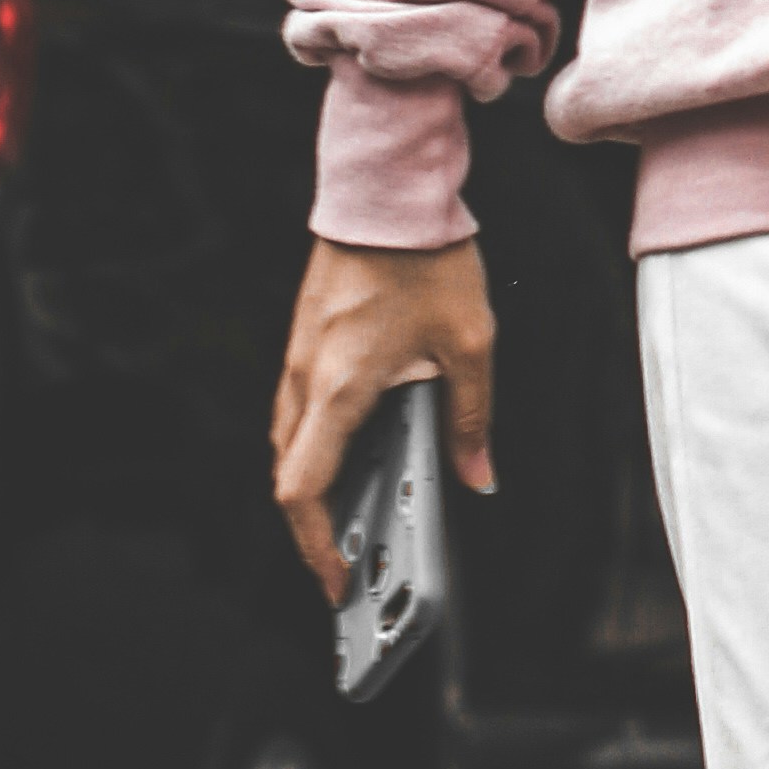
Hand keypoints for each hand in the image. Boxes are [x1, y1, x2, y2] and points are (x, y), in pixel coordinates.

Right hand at [271, 237, 497, 597]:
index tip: (337, 580)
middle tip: (348, 563)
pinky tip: (357, 448)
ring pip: (289, 442)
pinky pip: (298, 409)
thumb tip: (480, 477)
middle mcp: (307, 377)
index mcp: (340, 388)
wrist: (386, 188)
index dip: (314, 545)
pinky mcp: (306, 338)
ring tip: (354, 516)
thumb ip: (472, 419)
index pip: (303, 489)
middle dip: (313, 527)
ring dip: (312, 485)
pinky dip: (316, 445)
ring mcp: (299, 356)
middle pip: (289, 474)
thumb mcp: (470, 344)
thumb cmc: (425, 257)